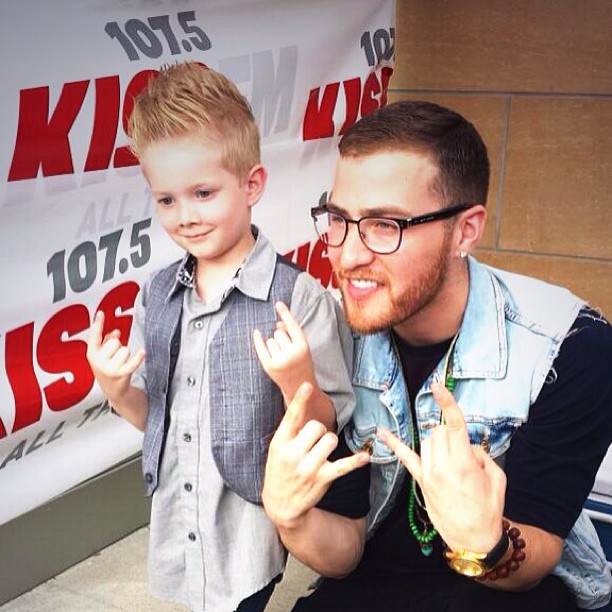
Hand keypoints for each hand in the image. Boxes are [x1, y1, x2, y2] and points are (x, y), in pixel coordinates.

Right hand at [86, 310, 144, 403]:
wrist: (113, 391)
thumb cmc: (108, 369)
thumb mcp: (102, 355)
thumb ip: (106, 340)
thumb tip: (116, 332)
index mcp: (92, 354)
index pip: (94, 336)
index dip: (98, 323)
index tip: (101, 313)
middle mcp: (98, 362)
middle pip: (114, 341)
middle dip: (118, 346)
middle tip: (116, 356)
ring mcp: (109, 369)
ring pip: (124, 349)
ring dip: (126, 355)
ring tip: (121, 363)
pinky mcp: (121, 374)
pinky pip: (132, 362)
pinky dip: (138, 357)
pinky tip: (142, 352)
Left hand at [253, 302, 315, 401]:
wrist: (300, 385)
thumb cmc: (302, 363)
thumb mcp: (301, 347)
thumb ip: (291, 334)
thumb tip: (277, 323)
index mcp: (303, 347)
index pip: (293, 326)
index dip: (285, 313)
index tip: (277, 303)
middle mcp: (291, 354)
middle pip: (278, 332)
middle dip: (281, 337)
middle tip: (289, 351)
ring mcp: (279, 360)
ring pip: (270, 340)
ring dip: (274, 344)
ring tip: (282, 356)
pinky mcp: (269, 366)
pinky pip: (261, 347)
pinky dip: (258, 340)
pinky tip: (256, 332)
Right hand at [262, 382, 369, 529]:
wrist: (280, 504)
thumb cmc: (280, 470)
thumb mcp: (276, 449)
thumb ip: (290, 431)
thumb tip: (304, 406)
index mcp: (280, 443)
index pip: (291, 417)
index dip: (300, 400)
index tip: (307, 386)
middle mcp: (293, 454)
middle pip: (316, 426)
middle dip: (318, 430)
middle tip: (312, 442)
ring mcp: (308, 468)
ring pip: (330, 440)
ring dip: (329, 442)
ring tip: (321, 452)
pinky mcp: (322, 479)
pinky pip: (343, 466)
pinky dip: (355, 461)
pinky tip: (365, 457)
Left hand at [377, 382, 505, 552]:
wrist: (474, 538)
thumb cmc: (488, 508)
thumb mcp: (496, 477)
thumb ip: (480, 454)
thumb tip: (465, 444)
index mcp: (464, 462)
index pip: (454, 425)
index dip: (446, 403)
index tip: (438, 386)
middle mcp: (443, 465)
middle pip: (440, 431)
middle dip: (452, 434)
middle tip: (463, 451)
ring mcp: (429, 473)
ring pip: (428, 441)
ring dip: (439, 441)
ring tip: (452, 459)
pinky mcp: (421, 481)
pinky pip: (405, 457)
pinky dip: (393, 443)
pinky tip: (381, 432)